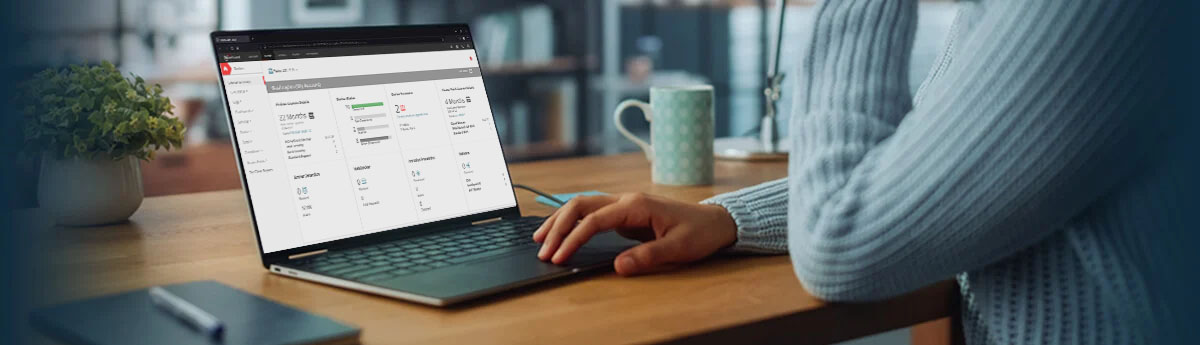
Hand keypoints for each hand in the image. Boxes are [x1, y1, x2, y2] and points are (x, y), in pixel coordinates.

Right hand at [532, 193, 737, 275]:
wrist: (715, 221)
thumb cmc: (699, 232)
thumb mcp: (677, 248)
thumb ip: (647, 256)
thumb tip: (619, 266)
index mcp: (636, 205)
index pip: (594, 220)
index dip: (573, 239)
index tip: (560, 257)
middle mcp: (626, 200)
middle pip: (580, 205)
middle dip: (558, 227)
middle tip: (542, 249)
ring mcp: (624, 204)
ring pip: (583, 206)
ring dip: (560, 221)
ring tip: (541, 239)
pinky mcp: (625, 213)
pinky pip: (592, 213)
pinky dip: (573, 222)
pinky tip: (561, 232)